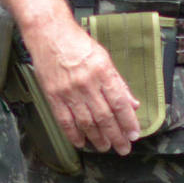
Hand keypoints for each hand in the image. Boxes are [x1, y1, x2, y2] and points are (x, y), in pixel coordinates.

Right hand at [28, 14, 138, 154]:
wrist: (50, 34)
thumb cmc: (78, 44)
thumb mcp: (104, 58)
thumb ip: (118, 83)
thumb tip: (132, 104)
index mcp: (102, 72)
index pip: (119, 103)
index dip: (128, 122)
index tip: (133, 135)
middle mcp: (86, 84)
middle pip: (104, 116)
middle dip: (116, 136)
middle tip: (123, 149)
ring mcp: (68, 91)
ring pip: (86, 122)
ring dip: (97, 138)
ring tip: (105, 147)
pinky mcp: (53, 96)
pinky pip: (65, 120)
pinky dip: (73, 134)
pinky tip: (81, 142)